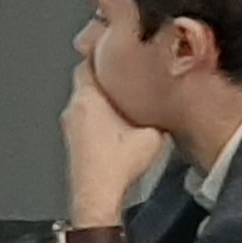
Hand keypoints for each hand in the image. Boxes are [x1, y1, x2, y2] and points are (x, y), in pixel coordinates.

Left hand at [60, 52, 167, 227]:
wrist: (97, 196)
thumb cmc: (117, 167)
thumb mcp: (154, 133)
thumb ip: (160, 110)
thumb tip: (171, 99)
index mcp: (88, 99)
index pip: (88, 60)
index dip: (105, 50)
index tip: (118, 45)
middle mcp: (74, 109)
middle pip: (87, 77)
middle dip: (107, 71)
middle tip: (128, 68)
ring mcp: (70, 125)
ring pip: (86, 97)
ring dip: (103, 94)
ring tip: (127, 94)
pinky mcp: (73, 140)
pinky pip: (85, 115)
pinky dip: (99, 111)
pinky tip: (118, 120)